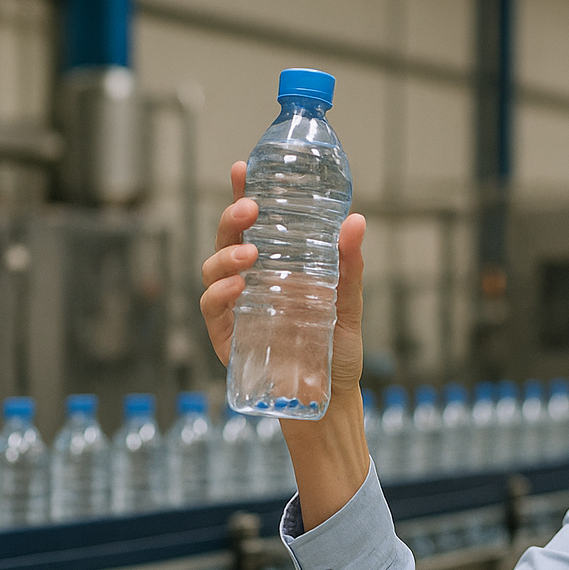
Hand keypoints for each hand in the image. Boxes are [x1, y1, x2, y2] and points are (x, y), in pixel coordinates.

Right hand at [198, 160, 371, 529]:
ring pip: (212, 269)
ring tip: (250, 254)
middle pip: (229, 239)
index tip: (242, 166)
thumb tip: (357, 220)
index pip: (254, 225)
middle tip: (251, 207)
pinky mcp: (226, 337)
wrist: (330, 402)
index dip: (243, 194)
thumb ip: (350, 266)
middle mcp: (250, 283)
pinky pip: (211, 309)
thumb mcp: (349, 305)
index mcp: (277, 269)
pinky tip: (236, 285)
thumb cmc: (337, 354)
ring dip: (225, 255)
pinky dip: (218, 293)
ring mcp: (235, 309)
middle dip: (232, 217)